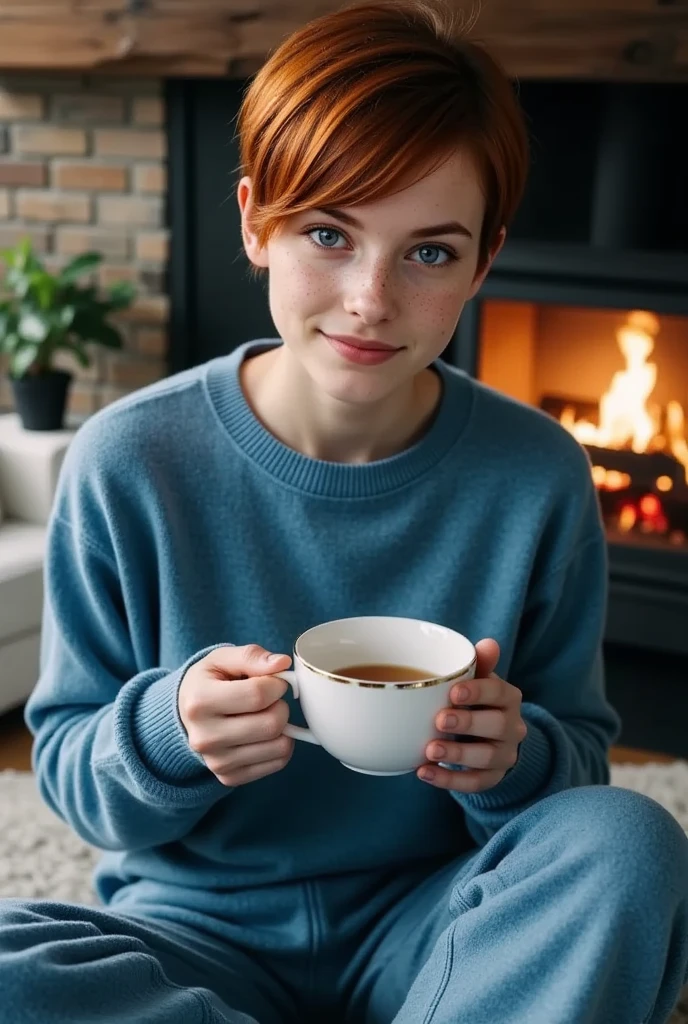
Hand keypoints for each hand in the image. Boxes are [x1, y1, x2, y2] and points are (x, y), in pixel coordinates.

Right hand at [179, 644, 293, 786]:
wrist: (185, 715)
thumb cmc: (208, 682)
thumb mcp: (222, 659)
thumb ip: (252, 656)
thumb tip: (282, 664)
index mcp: (200, 702)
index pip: (258, 694)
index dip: (277, 684)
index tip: (273, 681)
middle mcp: (205, 737)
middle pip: (271, 724)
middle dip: (281, 706)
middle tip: (270, 700)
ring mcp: (216, 762)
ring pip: (280, 746)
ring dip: (283, 727)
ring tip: (264, 716)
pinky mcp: (229, 777)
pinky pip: (278, 762)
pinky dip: (279, 745)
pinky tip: (263, 734)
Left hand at [418, 638, 526, 792]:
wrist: (494, 738)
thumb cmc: (479, 702)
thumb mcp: (480, 681)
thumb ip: (481, 664)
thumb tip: (488, 643)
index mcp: (509, 698)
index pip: (499, 692)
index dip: (478, 692)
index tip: (452, 692)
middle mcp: (513, 727)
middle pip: (496, 725)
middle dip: (467, 723)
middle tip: (439, 720)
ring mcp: (504, 755)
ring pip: (486, 757)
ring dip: (456, 754)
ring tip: (429, 750)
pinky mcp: (492, 778)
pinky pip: (474, 783)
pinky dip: (448, 780)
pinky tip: (424, 772)